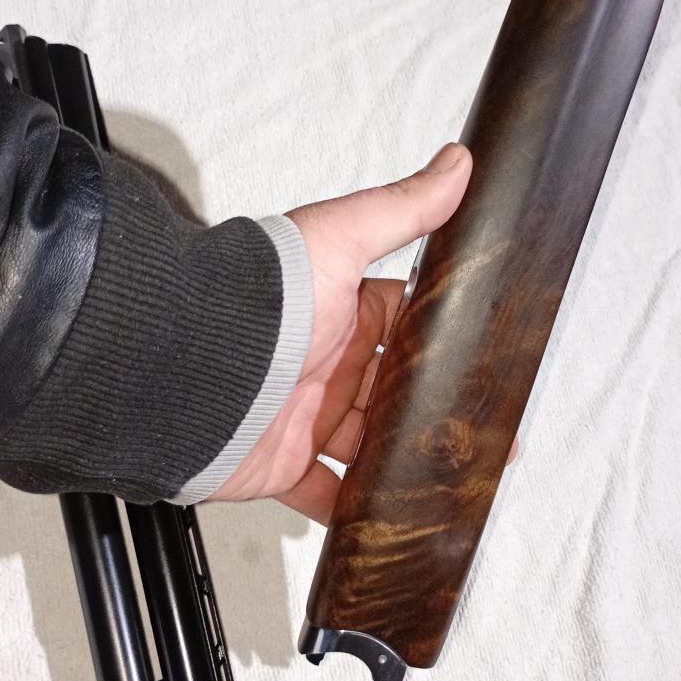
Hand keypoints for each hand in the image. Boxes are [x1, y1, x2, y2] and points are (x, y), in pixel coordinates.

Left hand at [214, 143, 503, 522]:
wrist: (196, 366)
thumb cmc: (265, 299)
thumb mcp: (341, 238)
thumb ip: (403, 208)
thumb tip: (458, 163)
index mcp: (342, 315)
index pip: (402, 327)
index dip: (443, 344)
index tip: (484, 361)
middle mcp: (325, 366)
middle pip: (391, 394)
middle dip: (431, 412)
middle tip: (481, 432)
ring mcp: (305, 419)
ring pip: (368, 449)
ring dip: (404, 461)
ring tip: (454, 476)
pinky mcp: (284, 466)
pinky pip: (325, 496)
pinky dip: (355, 510)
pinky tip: (391, 517)